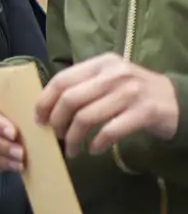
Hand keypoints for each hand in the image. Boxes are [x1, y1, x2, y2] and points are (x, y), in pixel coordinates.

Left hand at [38, 53, 179, 156]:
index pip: (62, 80)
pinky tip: (94, 150)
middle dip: (57, 121)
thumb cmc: (135, 93)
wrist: (178, 102)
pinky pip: (110, 130)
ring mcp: (131, 92)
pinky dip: (96, 143)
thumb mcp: (109, 80)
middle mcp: (115, 74)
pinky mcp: (145, 112)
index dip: (45, 101)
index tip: (39, 119)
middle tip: (56, 136)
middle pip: (70, 99)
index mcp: (101, 63)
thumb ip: (83, 86)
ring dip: (74, 138)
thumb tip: (46, 107)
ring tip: (72, 149)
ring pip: (87, 117)